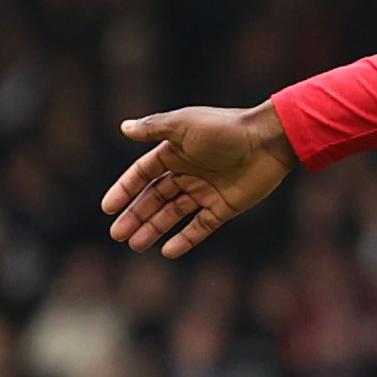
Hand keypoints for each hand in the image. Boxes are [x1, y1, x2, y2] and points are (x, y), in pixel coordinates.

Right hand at [104, 103, 295, 258]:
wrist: (268, 141)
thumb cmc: (224, 129)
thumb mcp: (184, 124)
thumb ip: (154, 128)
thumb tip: (124, 127)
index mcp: (175, 153)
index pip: (142, 175)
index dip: (125, 190)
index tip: (108, 208)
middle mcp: (188, 173)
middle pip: (155, 198)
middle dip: (135, 216)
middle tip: (117, 235)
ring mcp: (206, 191)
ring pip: (174, 214)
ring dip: (154, 229)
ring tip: (136, 245)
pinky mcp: (225, 207)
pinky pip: (201, 226)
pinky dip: (185, 239)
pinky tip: (167, 251)